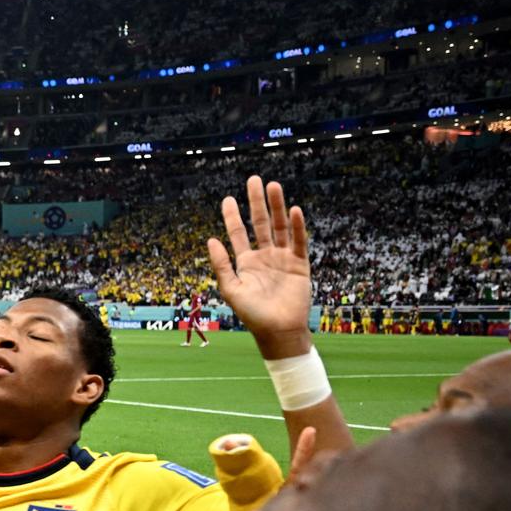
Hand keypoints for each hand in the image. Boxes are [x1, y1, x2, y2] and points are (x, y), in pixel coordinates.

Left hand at [208, 175, 311, 355]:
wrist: (278, 331)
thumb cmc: (252, 314)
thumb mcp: (231, 289)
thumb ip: (221, 265)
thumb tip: (210, 239)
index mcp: (246, 263)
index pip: (238, 233)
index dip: (233, 216)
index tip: (228, 198)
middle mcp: (264, 257)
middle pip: (261, 223)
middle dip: (257, 203)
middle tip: (254, 180)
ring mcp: (283, 259)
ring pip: (279, 227)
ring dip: (277, 207)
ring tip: (273, 186)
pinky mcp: (300, 265)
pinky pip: (298, 242)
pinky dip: (296, 227)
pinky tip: (293, 211)